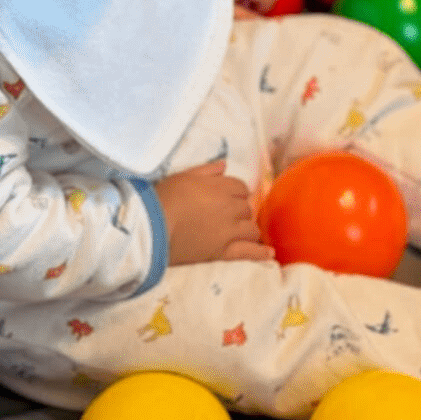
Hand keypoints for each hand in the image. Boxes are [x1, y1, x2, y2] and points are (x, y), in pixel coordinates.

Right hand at [153, 160, 274, 264]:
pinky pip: (248, 252)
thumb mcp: (182, 176)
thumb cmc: (161, 199)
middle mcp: (230, 208)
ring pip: (251, 229)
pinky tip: (270, 254)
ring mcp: (229, 232)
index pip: (241, 187)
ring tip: (240, 231)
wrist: (150, 228)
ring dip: (248, 229)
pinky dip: (260, 253)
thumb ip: (206, 170)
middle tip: (225, 216)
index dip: (234, 192)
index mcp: (220, 188)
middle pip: (246, 208)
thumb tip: (224, 165)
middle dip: (239, 211)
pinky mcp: (223, 252)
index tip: (226, 197)